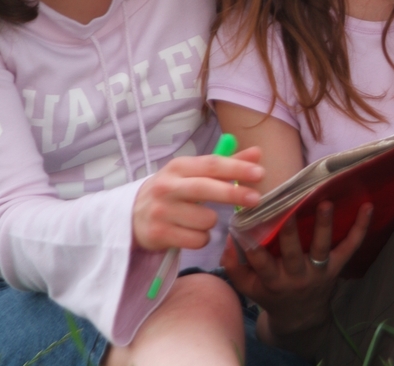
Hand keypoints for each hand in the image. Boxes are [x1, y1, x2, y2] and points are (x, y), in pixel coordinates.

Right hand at [132, 147, 263, 251]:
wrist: (133, 214)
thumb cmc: (174, 190)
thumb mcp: (194, 173)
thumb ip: (226, 165)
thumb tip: (257, 153)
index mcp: (179, 167)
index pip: (211, 164)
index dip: (237, 168)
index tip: (260, 172)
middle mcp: (167, 187)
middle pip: (206, 188)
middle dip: (234, 194)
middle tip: (256, 199)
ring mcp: (161, 211)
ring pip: (205, 220)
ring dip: (212, 222)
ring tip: (200, 218)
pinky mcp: (158, 234)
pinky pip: (197, 240)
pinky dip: (201, 238)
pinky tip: (190, 232)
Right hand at [223, 201, 372, 335]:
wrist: (300, 317)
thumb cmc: (271, 294)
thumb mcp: (249, 287)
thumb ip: (233, 265)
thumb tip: (229, 238)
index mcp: (272, 281)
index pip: (261, 264)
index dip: (254, 249)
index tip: (249, 229)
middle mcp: (296, 277)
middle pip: (292, 254)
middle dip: (290, 233)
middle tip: (289, 210)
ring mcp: (318, 272)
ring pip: (321, 248)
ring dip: (324, 226)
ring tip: (325, 203)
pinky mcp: (336, 267)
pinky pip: (350, 248)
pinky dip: (360, 228)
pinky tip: (368, 207)